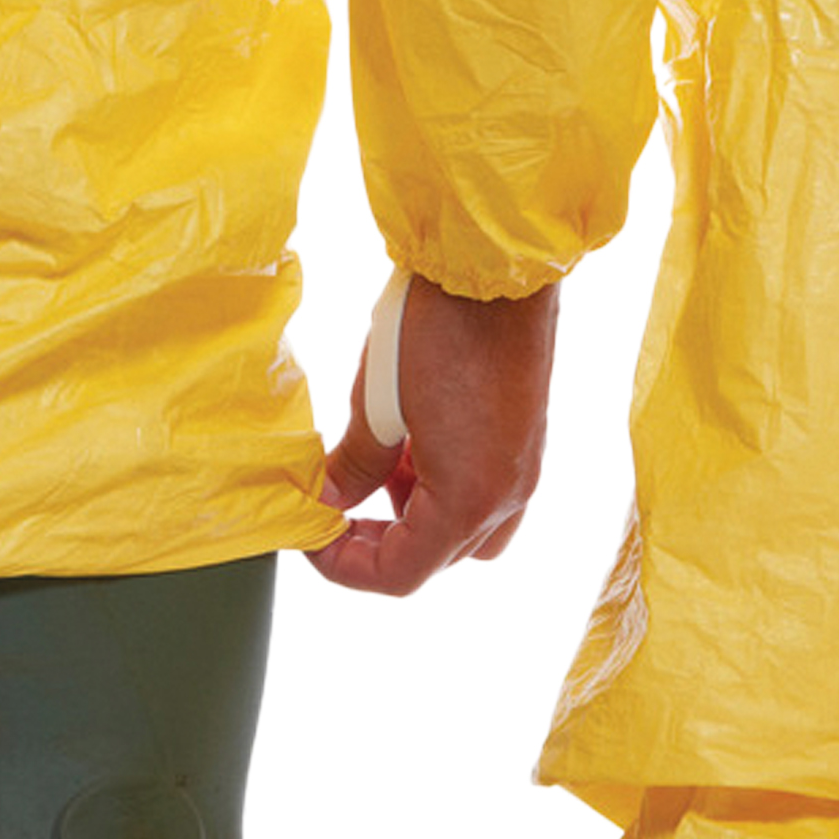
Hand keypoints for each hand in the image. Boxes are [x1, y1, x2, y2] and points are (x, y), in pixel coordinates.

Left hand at [310, 277, 556, 595]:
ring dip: (415, 517)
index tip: (313, 539)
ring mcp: (522, 468)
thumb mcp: (376, 403)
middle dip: (380, 542)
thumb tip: (331, 498)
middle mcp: (505, 495)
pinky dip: (441, 488)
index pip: (400, 573)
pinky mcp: (525, 440)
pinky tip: (410, 447)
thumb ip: (354, 465)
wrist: (496, 266)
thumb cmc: (438, 328)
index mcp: (468, 499)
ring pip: (464, 530)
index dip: (346, 567)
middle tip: (335, 512)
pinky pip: (483, 493)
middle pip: (435, 558)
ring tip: (374, 473)